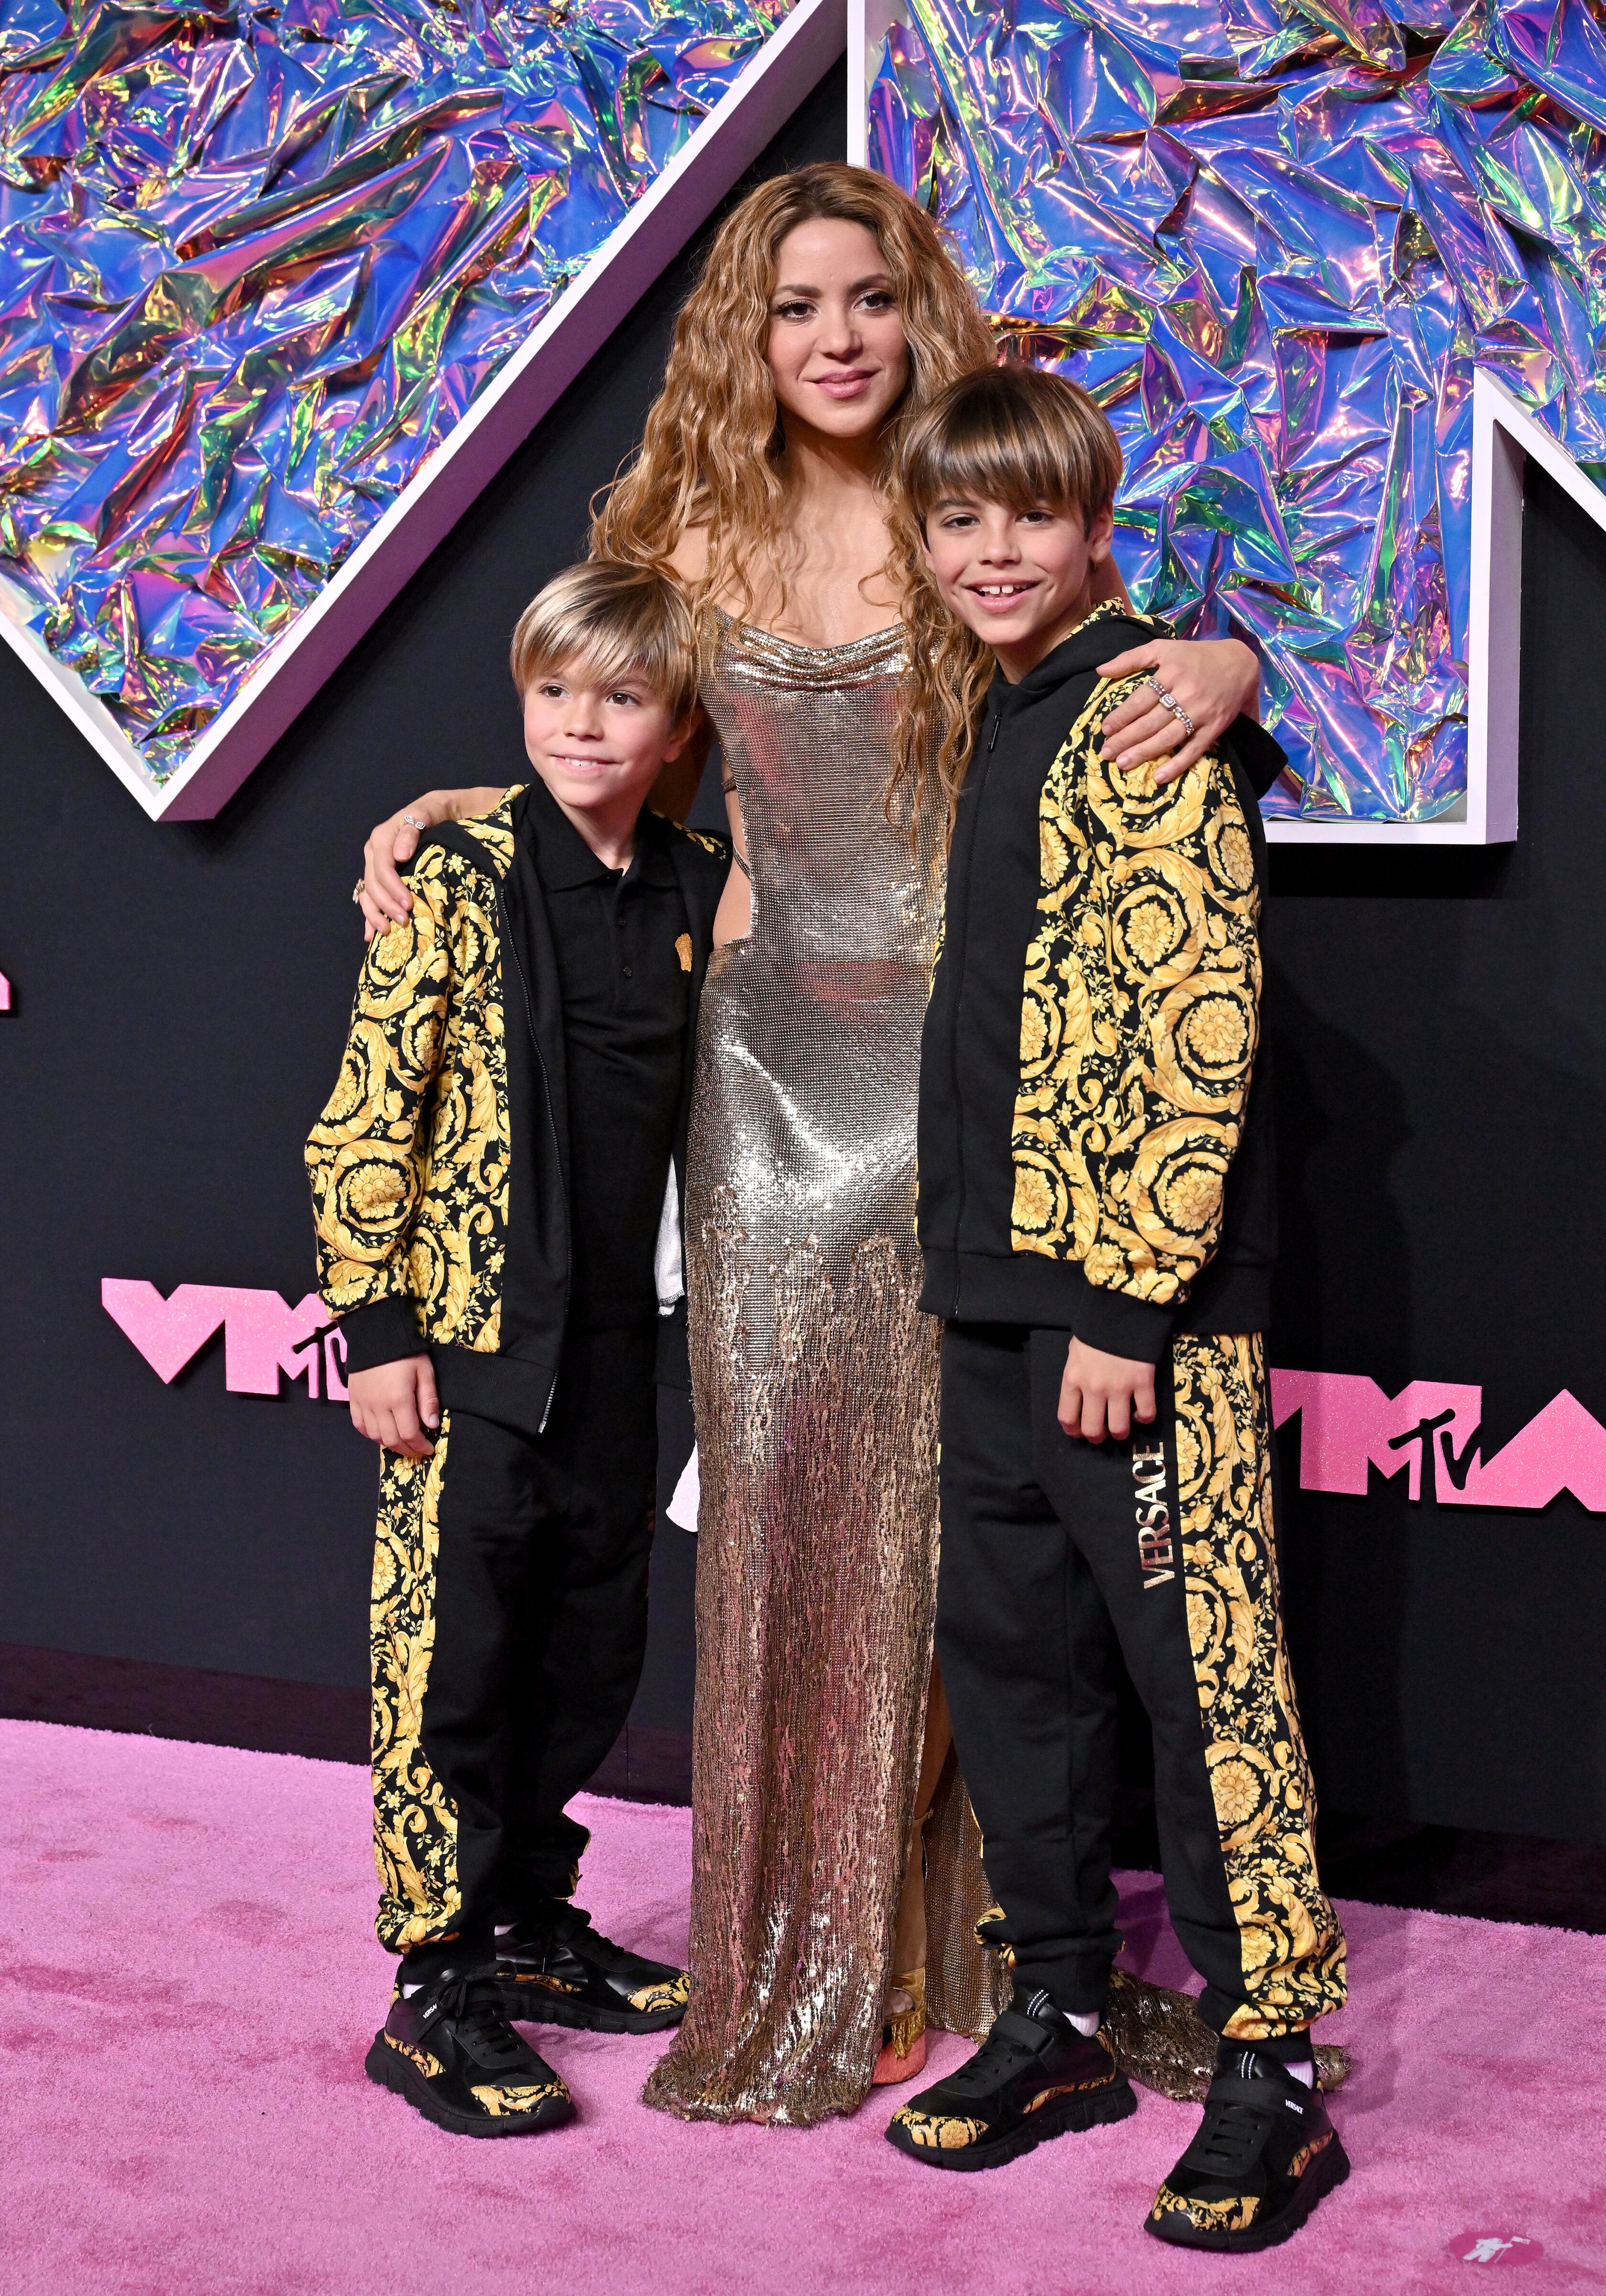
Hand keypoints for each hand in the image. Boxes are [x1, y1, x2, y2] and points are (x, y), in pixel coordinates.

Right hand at [348, 1355, 439, 1457]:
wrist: (376, 1335)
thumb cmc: (405, 1353)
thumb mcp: (424, 1372)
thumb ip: (428, 1400)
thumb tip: (431, 1425)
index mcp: (398, 1399)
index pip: (409, 1434)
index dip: (419, 1446)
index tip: (428, 1449)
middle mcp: (378, 1406)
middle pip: (391, 1439)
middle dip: (406, 1450)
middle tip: (417, 1451)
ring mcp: (363, 1403)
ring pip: (374, 1436)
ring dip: (389, 1444)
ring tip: (402, 1444)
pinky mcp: (353, 1399)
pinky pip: (359, 1425)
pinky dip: (370, 1435)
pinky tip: (380, 1435)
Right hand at [357, 789, 503, 940]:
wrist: (441, 811)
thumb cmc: (435, 813)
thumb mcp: (427, 813)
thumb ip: (412, 830)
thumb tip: (400, 855)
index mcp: (382, 837)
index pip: (382, 868)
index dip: (393, 888)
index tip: (408, 904)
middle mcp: (375, 852)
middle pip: (373, 884)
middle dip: (386, 905)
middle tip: (403, 922)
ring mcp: (376, 864)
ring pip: (368, 892)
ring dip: (375, 914)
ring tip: (387, 932)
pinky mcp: (381, 875)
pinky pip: (370, 896)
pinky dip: (371, 915)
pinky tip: (371, 934)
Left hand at [1058, 1336, 1156, 1443]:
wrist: (1122, 1309)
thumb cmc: (1096, 1329)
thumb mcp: (1075, 1352)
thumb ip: (1076, 1375)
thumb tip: (1080, 1395)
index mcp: (1073, 1379)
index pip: (1067, 1417)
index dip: (1074, 1431)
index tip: (1080, 1431)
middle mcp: (1093, 1388)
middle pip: (1093, 1430)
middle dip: (1098, 1438)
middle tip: (1104, 1433)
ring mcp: (1119, 1387)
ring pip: (1119, 1428)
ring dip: (1121, 1433)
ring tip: (1123, 1427)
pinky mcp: (1142, 1383)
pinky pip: (1146, 1413)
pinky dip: (1145, 1418)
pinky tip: (1141, 1412)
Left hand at [1097, 638, 1259, 787]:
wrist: (1240, 665)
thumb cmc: (1195, 656)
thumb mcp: (1163, 648)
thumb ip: (1131, 658)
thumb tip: (1100, 670)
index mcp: (1172, 673)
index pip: (1141, 699)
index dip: (1122, 716)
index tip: (1105, 729)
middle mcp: (1187, 694)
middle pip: (1151, 721)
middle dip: (1126, 739)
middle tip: (1106, 753)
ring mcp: (1201, 713)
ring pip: (1168, 737)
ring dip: (1144, 753)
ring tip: (1123, 764)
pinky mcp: (1214, 727)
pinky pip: (1194, 749)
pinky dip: (1177, 764)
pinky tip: (1159, 777)